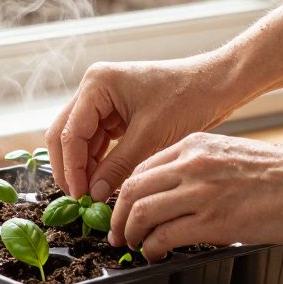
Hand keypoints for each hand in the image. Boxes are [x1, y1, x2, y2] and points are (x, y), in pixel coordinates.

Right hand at [46, 54, 246, 200]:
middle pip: (65, 133)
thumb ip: (117, 166)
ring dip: (84, 166)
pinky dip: (98, 161)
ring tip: (93, 196)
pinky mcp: (115, 112)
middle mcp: (94, 88)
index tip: (79, 196)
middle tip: (79, 199)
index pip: (69, 132)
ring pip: (79, 140)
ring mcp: (103, 100)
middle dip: (71, 167)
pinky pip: (97, 141)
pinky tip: (104, 182)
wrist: (217, 85)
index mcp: (97, 84)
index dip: (72, 167)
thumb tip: (94, 195)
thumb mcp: (150, 136)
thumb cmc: (188, 98)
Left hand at [109, 132, 282, 260]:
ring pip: (142, 211)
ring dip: (130, 232)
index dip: (127, 192)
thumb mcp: (235, 156)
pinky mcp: (213, 220)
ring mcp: (201, 191)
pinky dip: (152, 247)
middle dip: (119, 214)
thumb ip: (205, 168)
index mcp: (196, 145)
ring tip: (133, 246)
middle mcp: (192, 163)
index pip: (143, 167)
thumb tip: (185, 192)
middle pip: (134, 188)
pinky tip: (155, 255)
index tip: (124, 209)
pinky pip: (164, 235)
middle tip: (117, 233)